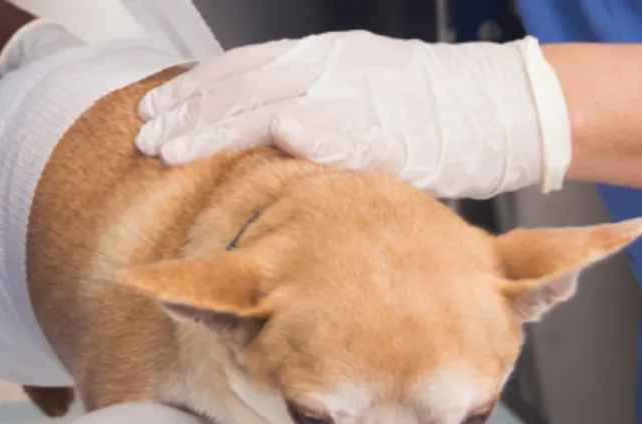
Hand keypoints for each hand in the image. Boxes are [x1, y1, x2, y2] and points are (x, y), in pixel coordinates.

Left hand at [133, 31, 571, 199]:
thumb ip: (306, 102)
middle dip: (189, 112)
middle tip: (145, 139)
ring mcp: (355, 96)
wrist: (495, 105)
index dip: (194, 89)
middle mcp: (331, 68)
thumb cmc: (427, 106)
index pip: (241, 68)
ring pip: (272, 103)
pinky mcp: (383, 127)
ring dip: (217, 127)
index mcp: (322, 56)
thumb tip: (256, 128)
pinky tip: (270, 139)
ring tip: (173, 150)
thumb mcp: (356, 86)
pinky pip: (333, 130)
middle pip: (243, 84)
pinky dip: (300, 132)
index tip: (155, 111)